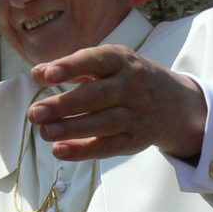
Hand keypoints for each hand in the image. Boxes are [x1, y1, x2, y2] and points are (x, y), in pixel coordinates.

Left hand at [27, 45, 206, 160]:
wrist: (177, 103)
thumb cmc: (129, 78)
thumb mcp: (109, 63)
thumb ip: (73, 67)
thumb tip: (37, 72)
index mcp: (122, 61)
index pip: (96, 61)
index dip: (70, 67)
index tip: (46, 75)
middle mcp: (132, 86)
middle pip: (97, 96)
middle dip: (64, 105)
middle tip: (35, 113)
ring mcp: (136, 114)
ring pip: (103, 123)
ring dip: (71, 128)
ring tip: (44, 132)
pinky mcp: (135, 140)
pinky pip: (109, 147)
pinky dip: (83, 150)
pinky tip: (60, 150)